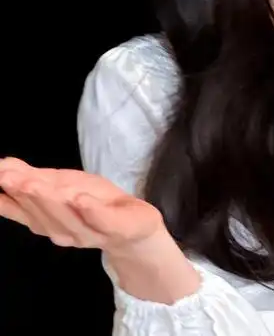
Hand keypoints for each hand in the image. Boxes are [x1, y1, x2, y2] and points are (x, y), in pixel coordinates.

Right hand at [0, 157, 164, 255]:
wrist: (133, 233)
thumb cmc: (93, 204)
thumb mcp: (60, 188)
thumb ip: (29, 180)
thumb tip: (0, 166)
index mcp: (46, 221)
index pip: (23, 205)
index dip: (9, 191)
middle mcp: (61, 230)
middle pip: (42, 209)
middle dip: (25, 192)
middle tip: (7, 176)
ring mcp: (89, 232)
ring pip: (67, 215)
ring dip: (51, 199)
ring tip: (34, 182)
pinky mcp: (117, 228)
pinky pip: (102, 220)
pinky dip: (90, 210)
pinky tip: (80, 198)